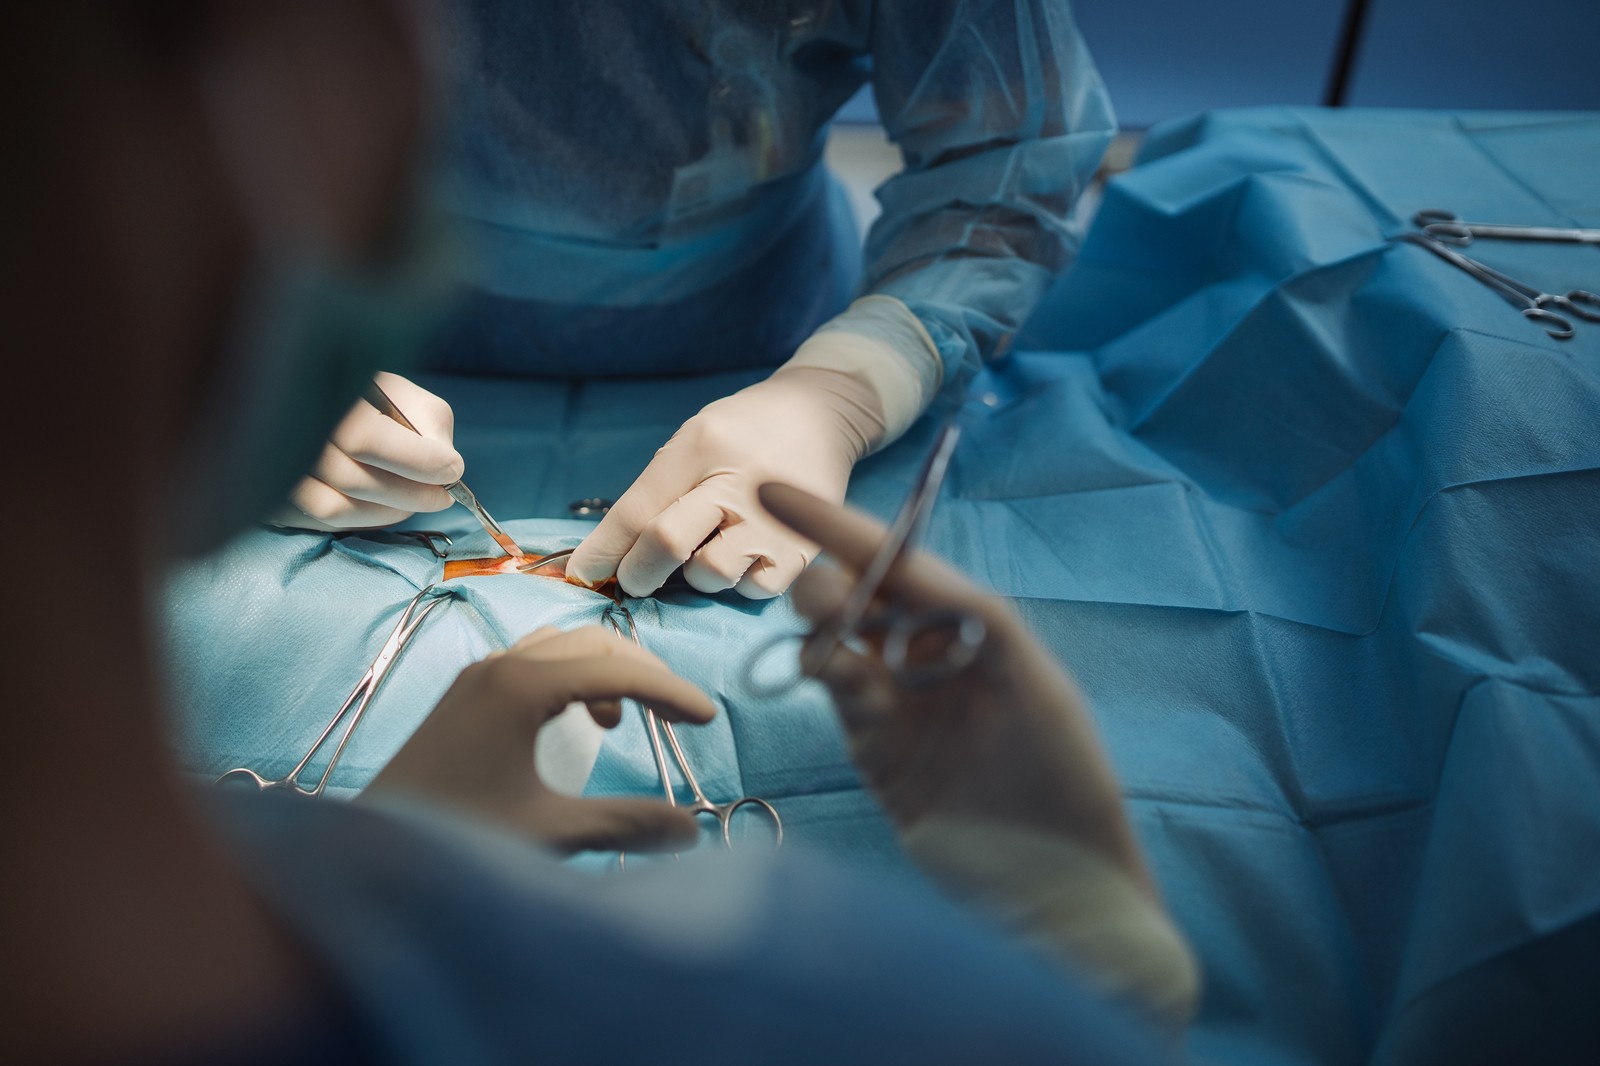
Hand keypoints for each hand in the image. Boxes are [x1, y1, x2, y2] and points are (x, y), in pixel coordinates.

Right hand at [272, 372, 464, 530]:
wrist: (324, 403)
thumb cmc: (373, 397)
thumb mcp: (406, 396)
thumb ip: (428, 425)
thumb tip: (444, 467)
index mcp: (320, 390)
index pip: (364, 438)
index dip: (416, 462)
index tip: (452, 469)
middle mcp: (286, 427)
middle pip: (351, 479)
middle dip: (412, 494)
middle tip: (442, 494)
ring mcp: (275, 464)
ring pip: (334, 507)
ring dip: (389, 511)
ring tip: (417, 499)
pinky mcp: (277, 493)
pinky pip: (323, 521)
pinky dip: (365, 519)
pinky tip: (386, 504)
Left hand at [361, 625, 717, 853]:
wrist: (367, 859)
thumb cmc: (455, 841)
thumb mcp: (550, 834)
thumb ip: (625, 824)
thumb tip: (692, 831)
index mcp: (521, 687)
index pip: (617, 670)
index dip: (670, 692)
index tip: (709, 721)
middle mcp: (498, 667)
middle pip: (592, 643)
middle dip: (643, 675)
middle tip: (678, 717)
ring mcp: (476, 678)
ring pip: (560, 647)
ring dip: (604, 673)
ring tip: (623, 723)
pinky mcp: (463, 697)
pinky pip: (532, 663)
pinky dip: (569, 680)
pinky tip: (574, 725)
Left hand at [566, 366, 884, 598]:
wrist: (824, 414)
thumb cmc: (745, 432)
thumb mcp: (696, 439)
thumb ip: (658, 488)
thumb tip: (612, 553)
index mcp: (702, 446)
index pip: (637, 509)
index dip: (601, 550)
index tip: (582, 575)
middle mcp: (738, 482)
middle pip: (666, 543)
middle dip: (637, 572)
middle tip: (635, 578)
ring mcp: (775, 519)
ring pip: (710, 575)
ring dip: (697, 576)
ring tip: (709, 552)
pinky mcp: (805, 549)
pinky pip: (755, 590)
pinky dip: (741, 584)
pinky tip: (745, 560)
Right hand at [756, 482, 1149, 887]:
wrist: (1053, 890)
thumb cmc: (1066, 781)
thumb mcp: (1036, 686)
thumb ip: (980, 623)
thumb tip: (912, 569)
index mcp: (979, 628)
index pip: (903, 563)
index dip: (842, 527)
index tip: (778, 493)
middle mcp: (933, 656)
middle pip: (863, 593)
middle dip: (833, 575)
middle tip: (820, 592)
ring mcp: (899, 701)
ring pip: (839, 638)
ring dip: (822, 621)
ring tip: (821, 628)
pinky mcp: (874, 748)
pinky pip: (838, 692)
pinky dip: (823, 670)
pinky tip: (821, 667)